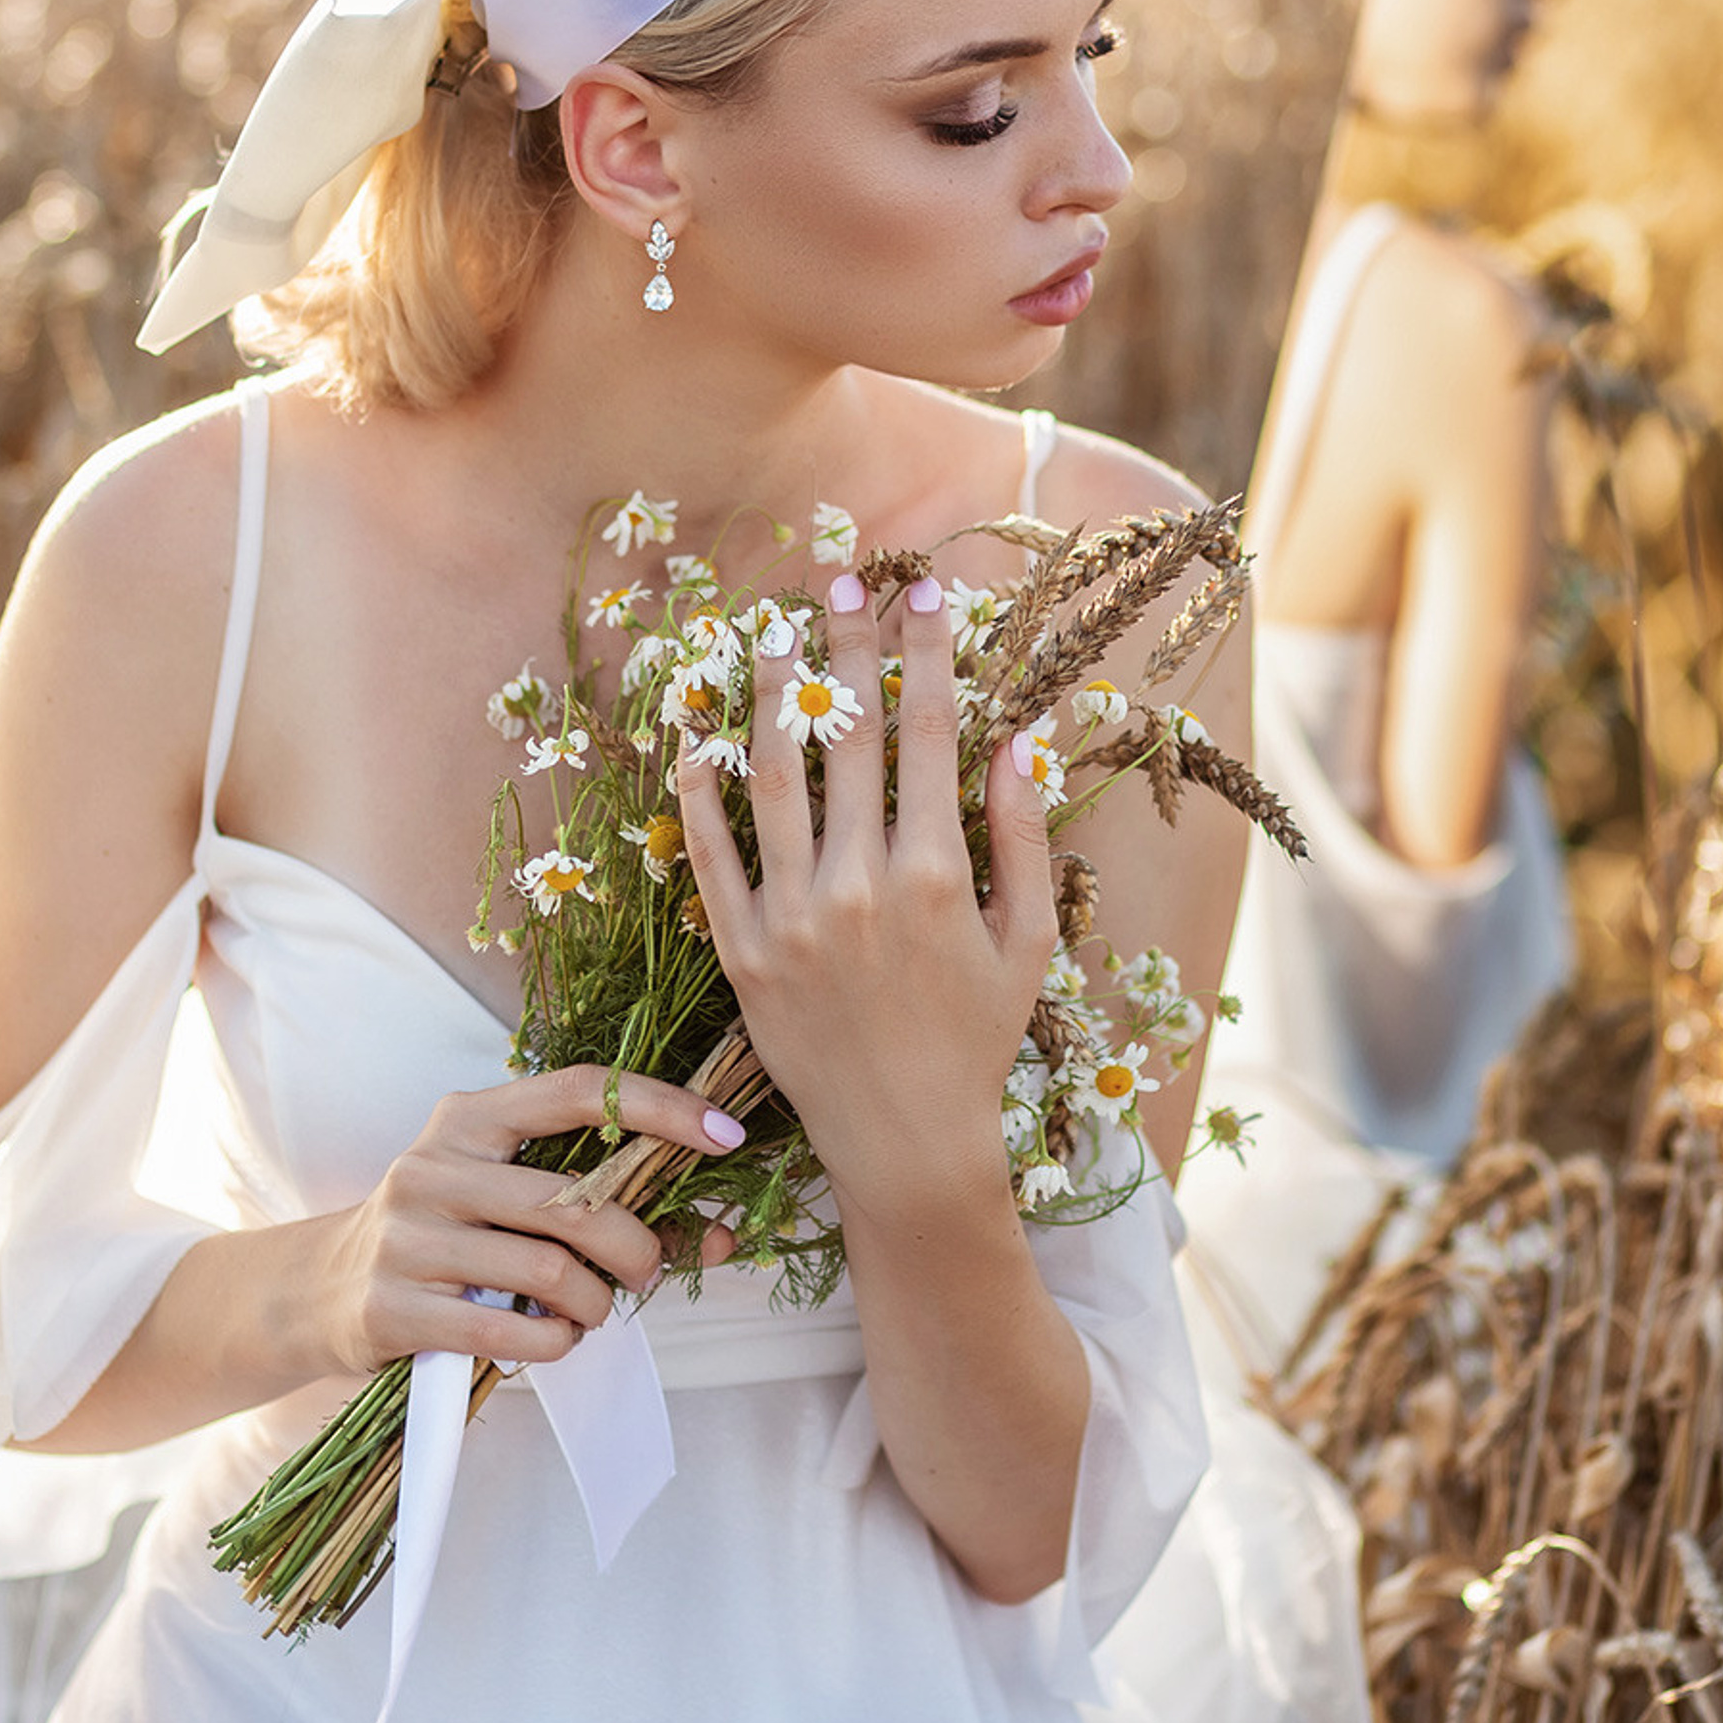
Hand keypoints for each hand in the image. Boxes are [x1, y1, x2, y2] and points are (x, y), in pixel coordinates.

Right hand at [315, 1066, 742, 1375]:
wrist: (319, 1289)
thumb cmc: (442, 1233)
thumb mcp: (496, 1189)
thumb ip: (588, 1194)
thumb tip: (720, 1233)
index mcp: (470, 1118)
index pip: (579, 1091)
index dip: (660, 1106)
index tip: (726, 1132)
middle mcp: (433, 1165)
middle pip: (574, 1200)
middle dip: (636, 1245)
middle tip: (648, 1271)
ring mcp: (408, 1236)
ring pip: (548, 1271)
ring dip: (595, 1305)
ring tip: (592, 1312)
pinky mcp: (394, 1306)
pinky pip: (508, 1332)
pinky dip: (555, 1344)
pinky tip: (555, 1340)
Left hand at [673, 572, 1058, 1219]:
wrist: (906, 1143)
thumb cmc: (977, 1040)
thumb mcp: (1026, 940)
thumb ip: (1022, 836)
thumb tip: (1022, 738)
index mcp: (936, 875)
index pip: (931, 733)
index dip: (926, 652)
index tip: (923, 590)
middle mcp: (858, 885)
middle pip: (850, 738)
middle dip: (848, 646)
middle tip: (840, 579)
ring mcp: (791, 918)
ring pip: (774, 779)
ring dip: (772, 696)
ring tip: (770, 631)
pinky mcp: (741, 951)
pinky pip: (710, 857)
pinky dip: (699, 794)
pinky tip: (696, 736)